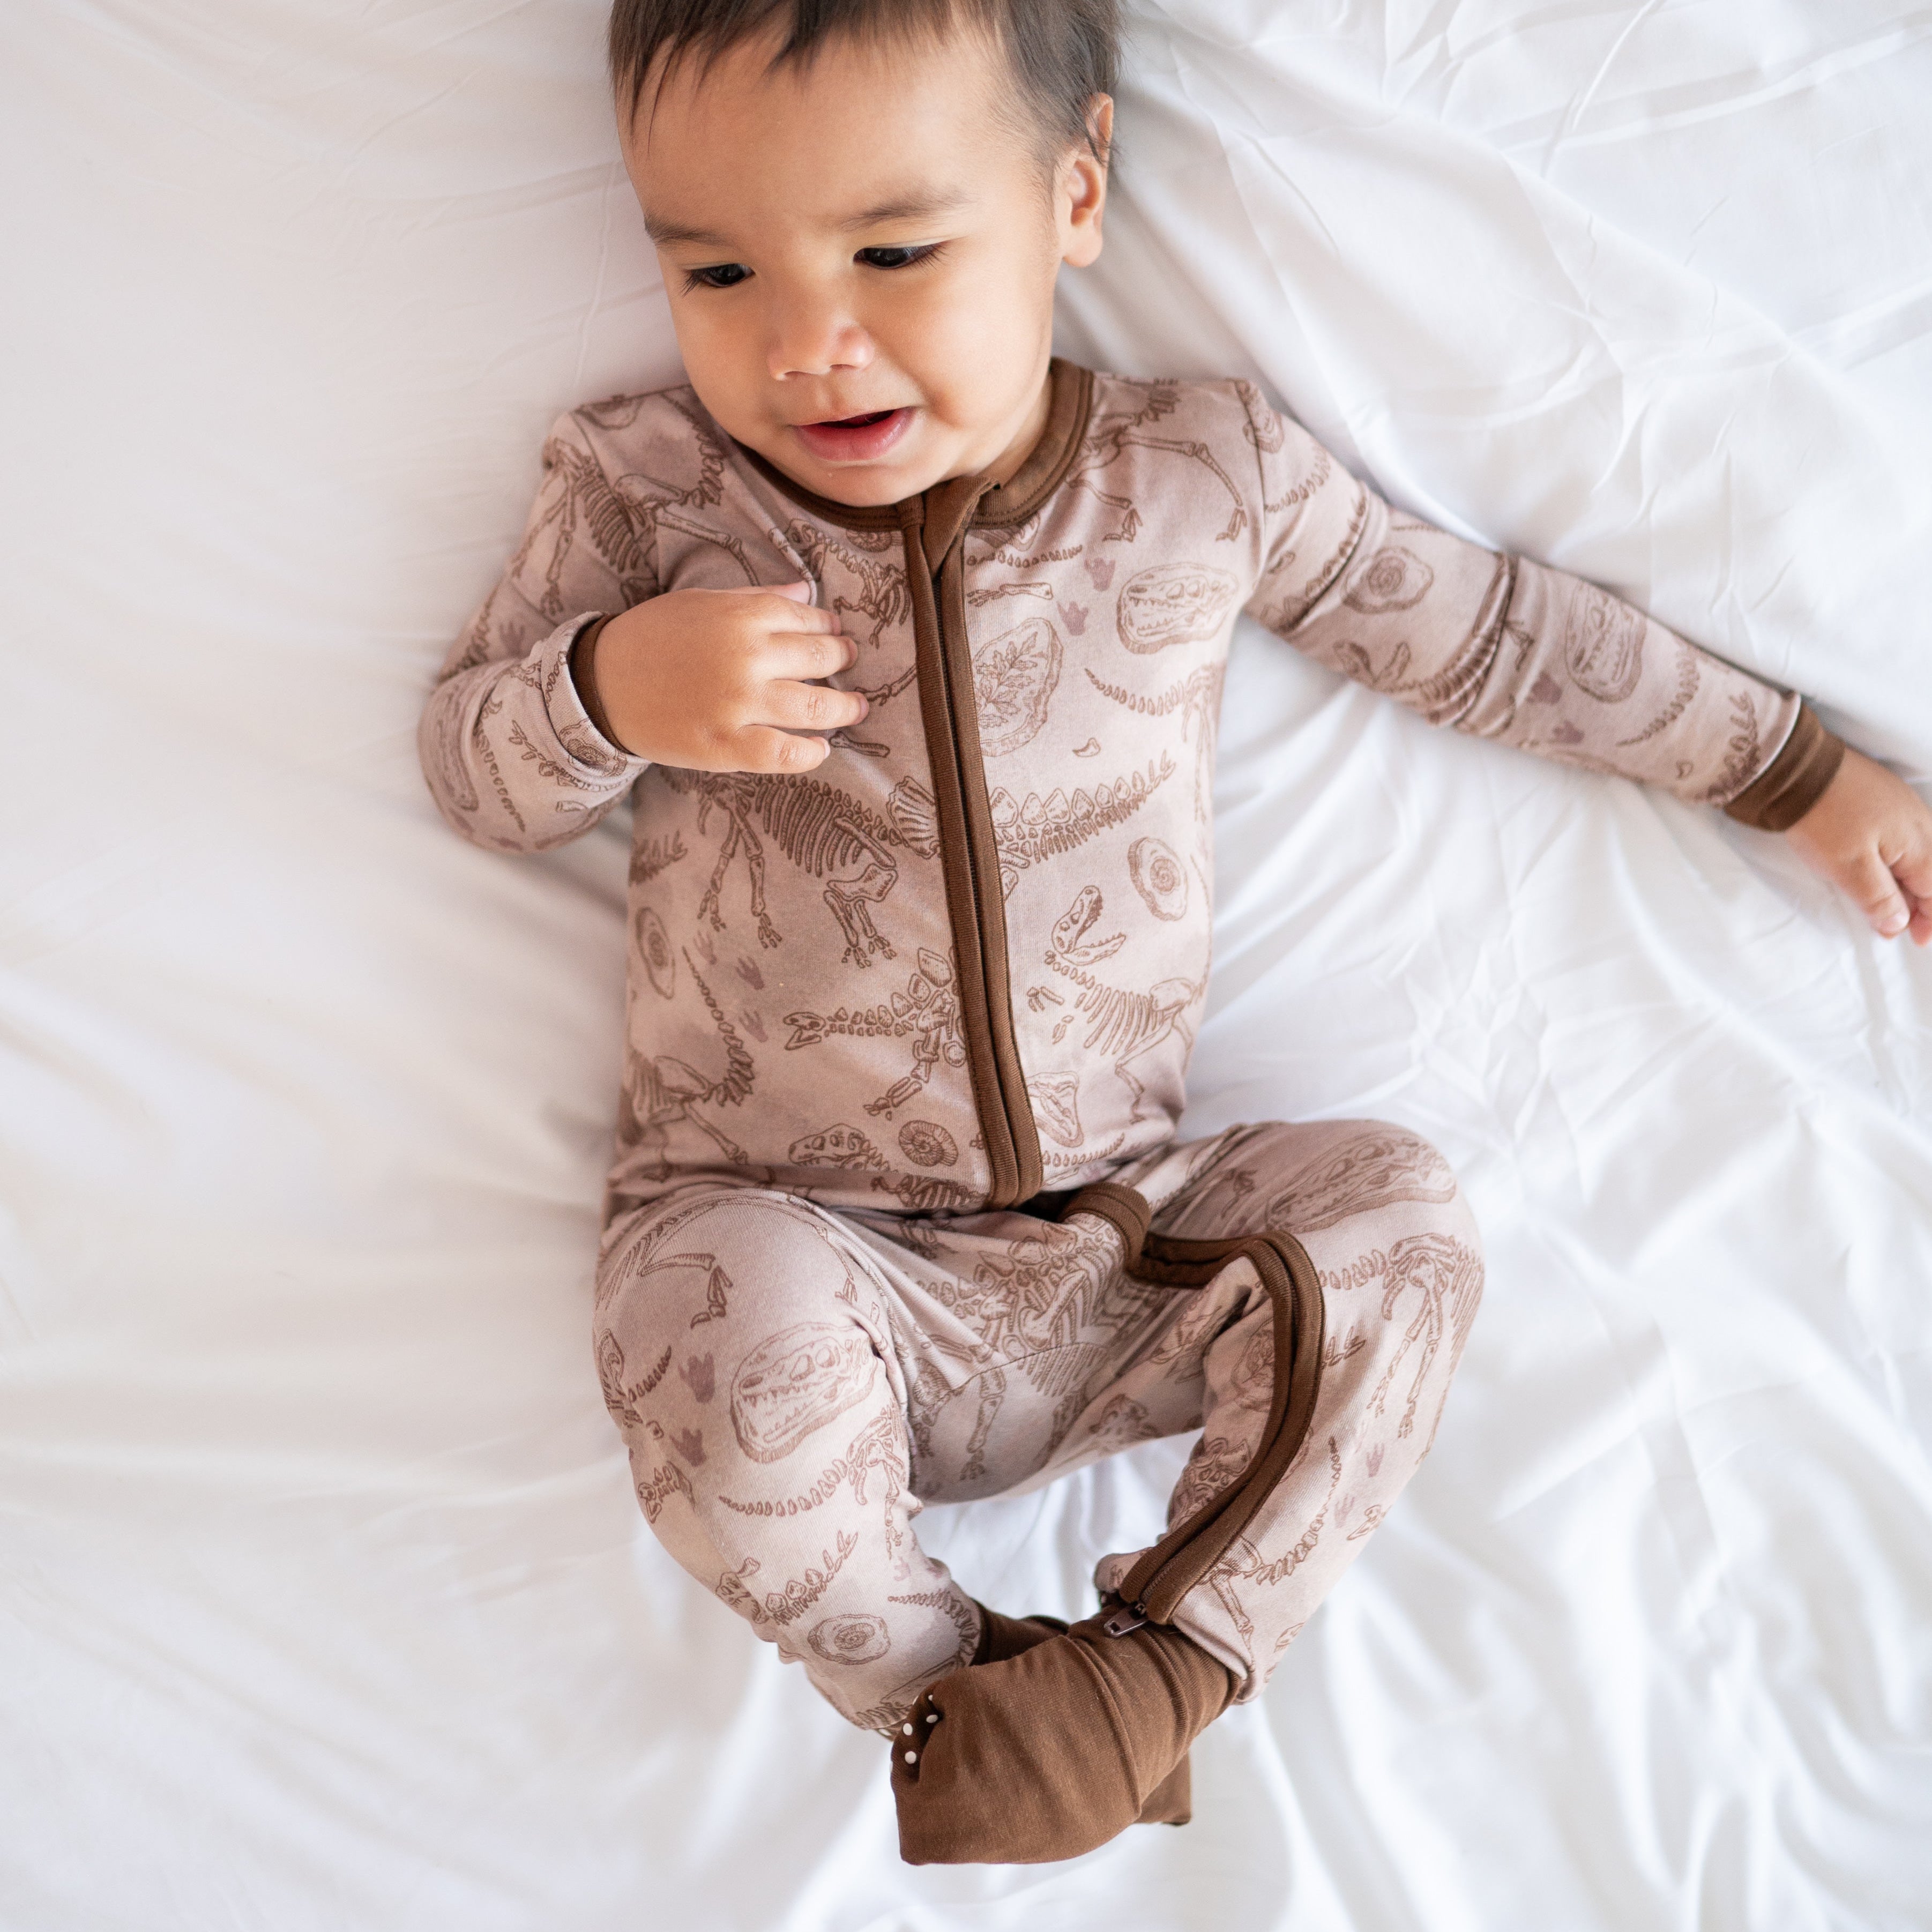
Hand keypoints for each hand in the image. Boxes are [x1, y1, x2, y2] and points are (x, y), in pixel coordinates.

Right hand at [581, 581, 864, 771]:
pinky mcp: (726, 746)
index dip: (827, 625)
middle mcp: (747, 657)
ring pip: (815, 707)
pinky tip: (822, 749)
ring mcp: (738, 705)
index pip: (808, 617)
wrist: (601, 684)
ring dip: (844, 707)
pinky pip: (785, 753)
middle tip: (850, 662)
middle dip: (842, 659)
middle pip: (821, 659)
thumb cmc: (653, 638)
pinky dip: (811, 753)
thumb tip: (806, 591)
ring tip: (856, 707)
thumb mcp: (701, 602)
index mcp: (742, 615)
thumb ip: (757, 598)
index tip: (834, 631)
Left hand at [1784, 746, 1931, 944]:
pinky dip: (1897, 860)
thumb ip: (1878, 898)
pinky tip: (1881, 869)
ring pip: (1918, 854)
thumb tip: (1898, 924)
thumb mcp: (1847, 867)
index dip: (1928, 919)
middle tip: (1900, 928)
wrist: (1798, 769)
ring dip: (1908, 883)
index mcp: (1917, 843)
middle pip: (1930, 873)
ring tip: (1889, 904)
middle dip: (1921, 904)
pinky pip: (1903, 836)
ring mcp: (1903, 807)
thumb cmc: (1823, 818)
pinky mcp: (1885, 798)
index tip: (1916, 939)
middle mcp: (1919, 823)